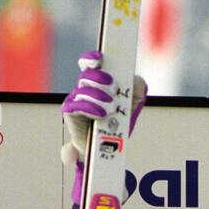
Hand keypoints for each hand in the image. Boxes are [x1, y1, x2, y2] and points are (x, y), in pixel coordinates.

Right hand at [61, 50, 147, 204]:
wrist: (109, 150)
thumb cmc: (119, 123)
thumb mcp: (134, 103)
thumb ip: (138, 88)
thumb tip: (137, 80)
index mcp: (97, 81)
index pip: (89, 63)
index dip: (91, 58)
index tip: (100, 58)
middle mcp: (84, 88)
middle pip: (86, 75)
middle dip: (99, 78)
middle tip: (113, 87)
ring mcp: (76, 100)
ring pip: (82, 90)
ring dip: (97, 96)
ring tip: (111, 107)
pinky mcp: (71, 114)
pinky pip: (75, 106)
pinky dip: (89, 108)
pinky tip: (100, 114)